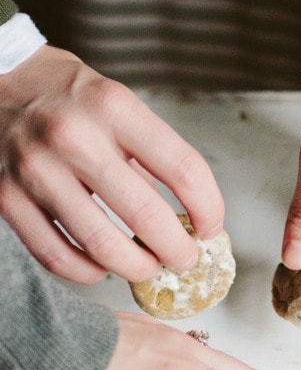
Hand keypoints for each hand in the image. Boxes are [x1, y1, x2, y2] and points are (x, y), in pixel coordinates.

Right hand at [0, 45, 223, 282]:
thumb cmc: (67, 97)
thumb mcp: (116, 105)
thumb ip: (149, 158)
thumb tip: (187, 220)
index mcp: (113, 107)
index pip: (183, 169)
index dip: (208, 208)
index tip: (211, 227)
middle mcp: (74, 137)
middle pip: (145, 216)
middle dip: (177, 251)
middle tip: (184, 259)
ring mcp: (36, 170)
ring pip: (102, 247)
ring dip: (136, 268)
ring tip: (147, 267)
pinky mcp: (6, 198)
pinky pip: (57, 256)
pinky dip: (89, 272)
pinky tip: (102, 267)